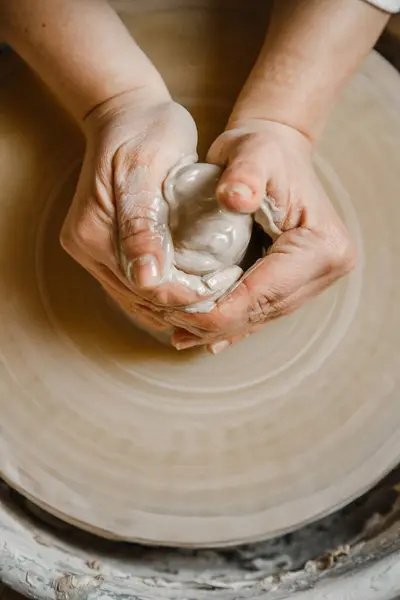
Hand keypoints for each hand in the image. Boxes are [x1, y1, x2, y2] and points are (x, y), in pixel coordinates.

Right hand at [60, 88, 236, 331]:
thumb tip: (145, 279)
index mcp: (90, 233)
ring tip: (215, 298)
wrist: (128, 113)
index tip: (224, 288)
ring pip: (140, 299)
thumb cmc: (145, 132)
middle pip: (141, 299)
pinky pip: (138, 288)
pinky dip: (166, 295)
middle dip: (185, 305)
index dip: (185, 296)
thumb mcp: (146, 170)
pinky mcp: (107, 250)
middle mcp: (86, 249)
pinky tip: (194, 292)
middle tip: (228, 297)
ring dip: (177, 305)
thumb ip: (142, 225)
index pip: (144, 287)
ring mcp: (93, 252)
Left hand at [169, 120, 355, 351]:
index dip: (217, 311)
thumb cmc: (262, 149)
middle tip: (169, 324)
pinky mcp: (298, 281)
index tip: (175, 311)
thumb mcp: (251, 153)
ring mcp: (314, 279)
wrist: (276, 149)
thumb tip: (233, 198)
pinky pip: (261, 310)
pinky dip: (231, 325)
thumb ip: (244, 174)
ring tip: (179, 333)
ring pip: (259, 316)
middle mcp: (325, 269)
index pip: (262, 294)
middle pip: (261, 312)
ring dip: (218, 327)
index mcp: (321, 246)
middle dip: (213, 323)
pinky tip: (203, 338)